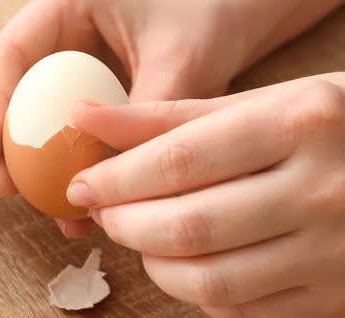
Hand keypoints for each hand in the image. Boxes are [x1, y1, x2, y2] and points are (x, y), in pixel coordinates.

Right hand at [0, 0, 245, 234]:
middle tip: (3, 184)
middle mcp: (46, 23)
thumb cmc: (204, 31)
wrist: (219, 26)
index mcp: (67, 0)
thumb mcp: (182, 67)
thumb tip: (98, 175)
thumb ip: (139, 115)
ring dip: (3, 149)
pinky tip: (49, 193)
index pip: (11, 50)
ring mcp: (47, 51)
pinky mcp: (56, 79)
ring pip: (3, 101)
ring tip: (16, 194)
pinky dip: (32, 156)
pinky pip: (30, 118)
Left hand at [67, 75, 344, 316]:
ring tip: (138, 234)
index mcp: (300, 122)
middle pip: (188, 225)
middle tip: (102, 210)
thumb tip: (81, 117)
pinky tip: (185, 261)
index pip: (178, 161)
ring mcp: (337, 251)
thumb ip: (167, 115)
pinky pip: (242, 308)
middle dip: (124, 223)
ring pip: (211, 279)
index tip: (80, 184)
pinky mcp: (338, 296)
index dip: (115, 179)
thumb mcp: (260, 102)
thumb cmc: (327, 126)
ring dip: (152, 262)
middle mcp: (323, 188)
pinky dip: (195, 289)